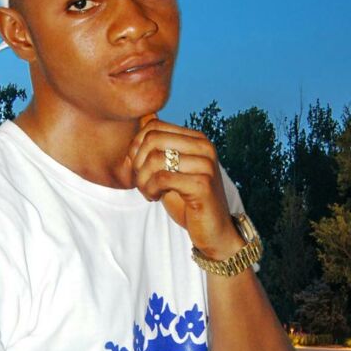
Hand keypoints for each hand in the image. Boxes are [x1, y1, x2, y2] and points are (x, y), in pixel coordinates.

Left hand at [129, 115, 241, 259]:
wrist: (214, 231)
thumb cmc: (188, 202)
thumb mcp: (169, 171)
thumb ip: (157, 148)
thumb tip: (143, 119)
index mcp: (197, 139)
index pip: (154, 126)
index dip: (136, 147)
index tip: (138, 168)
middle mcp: (204, 147)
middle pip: (153, 139)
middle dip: (138, 162)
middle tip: (141, 181)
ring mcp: (206, 164)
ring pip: (155, 159)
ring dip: (143, 179)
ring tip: (148, 192)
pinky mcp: (203, 184)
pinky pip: (162, 178)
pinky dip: (151, 188)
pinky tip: (154, 197)